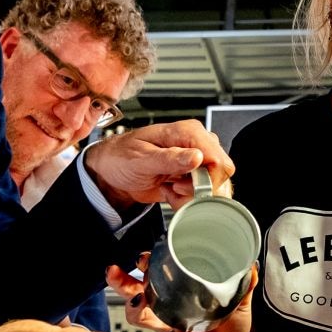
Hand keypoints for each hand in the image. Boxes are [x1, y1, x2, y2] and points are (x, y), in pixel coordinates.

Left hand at [83, 119, 233, 210]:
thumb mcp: (141, 158)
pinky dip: (187, 199)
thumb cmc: (121, 157)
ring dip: (190, 196)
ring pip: (213, 187)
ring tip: (169, 189)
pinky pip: (203, 194)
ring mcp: (197, 160)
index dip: (205, 179)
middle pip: (219, 175)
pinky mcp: (193, 175)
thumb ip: (170, 158)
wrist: (111, 172)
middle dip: (197, 190)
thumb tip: (197, 156)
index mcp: (187, 132)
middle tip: (173, 187)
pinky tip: (170, 191)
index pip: (218, 159)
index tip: (182, 186)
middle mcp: (197, 144)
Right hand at [108, 253, 255, 331]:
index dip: (145, 265)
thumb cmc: (231, 324)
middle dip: (122, 282)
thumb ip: (244, 282)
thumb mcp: (239, 298)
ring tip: (139, 299)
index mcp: (178, 292)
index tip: (142, 257)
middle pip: (136, 293)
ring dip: (136, 308)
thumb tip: (251, 263)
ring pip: (142, 317)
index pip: (155, 274)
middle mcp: (168, 309)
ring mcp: (169, 327)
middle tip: (116, 273)